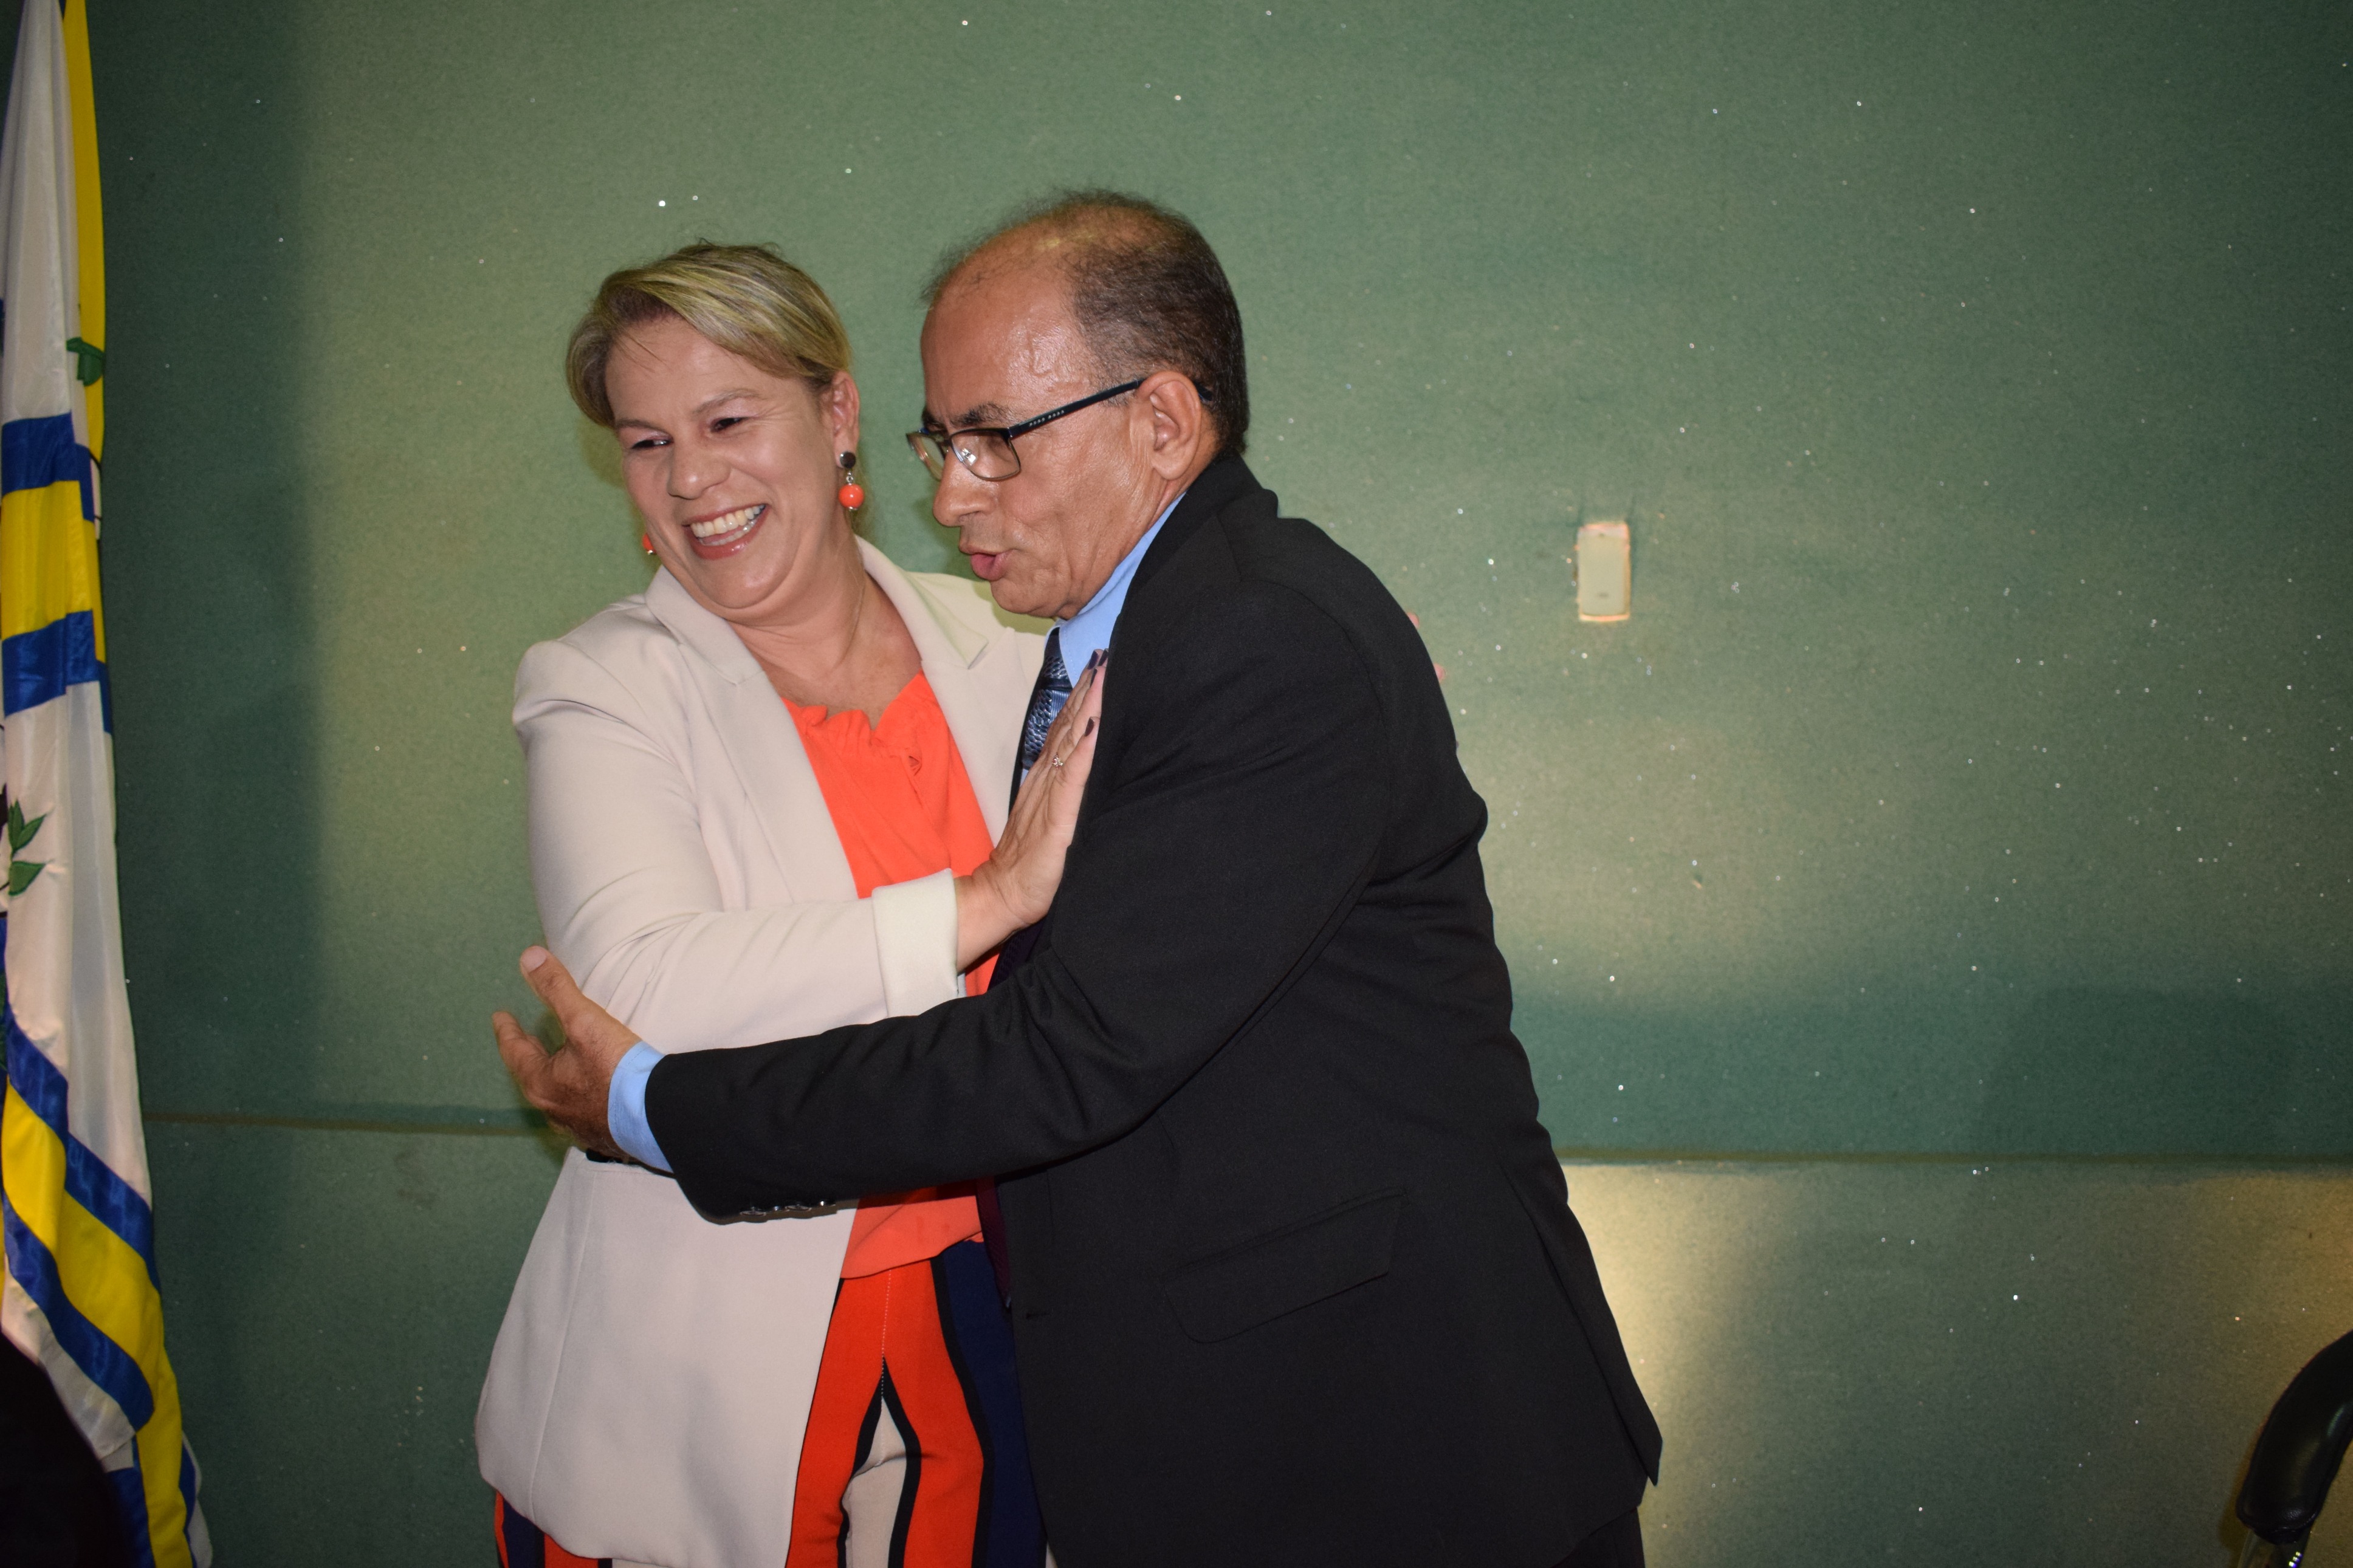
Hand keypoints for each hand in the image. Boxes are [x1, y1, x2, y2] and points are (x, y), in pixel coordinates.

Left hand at [492, 946, 637, 1158]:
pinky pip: (582, 1112)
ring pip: (557, 1096)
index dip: (508, 1030)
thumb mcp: (585, 1021)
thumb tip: (529, 956)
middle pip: (533, 1075)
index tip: (500, 1016)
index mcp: (541, 1083)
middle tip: (525, 1039)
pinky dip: (579, 1097)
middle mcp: (553, 1108)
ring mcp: (578, 1125)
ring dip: (555, 1078)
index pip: (515, 1050)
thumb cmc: (617, 1070)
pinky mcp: (603, 1136)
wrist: (656, 1116)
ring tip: (558, 1065)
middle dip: (530, 1055)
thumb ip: (557, 989)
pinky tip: (591, 1095)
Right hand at [956, 653, 1105, 966]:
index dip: (1084, 696)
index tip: (1100, 664)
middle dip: (1088, 687)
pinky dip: (1084, 748)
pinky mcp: (1058, 817)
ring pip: (1071, 739)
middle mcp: (1048, 778)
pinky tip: (1095, 724)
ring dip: (1088, 704)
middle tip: (1105, 651)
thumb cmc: (1032, 862)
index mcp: (1048, 778)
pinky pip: (1072, 776)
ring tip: (1102, 671)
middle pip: (1069, 723)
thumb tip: (1090, 764)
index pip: (1068, 728)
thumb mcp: (1052, 818)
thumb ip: (1068, 791)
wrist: (1003, 892)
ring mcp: (1051, 794)